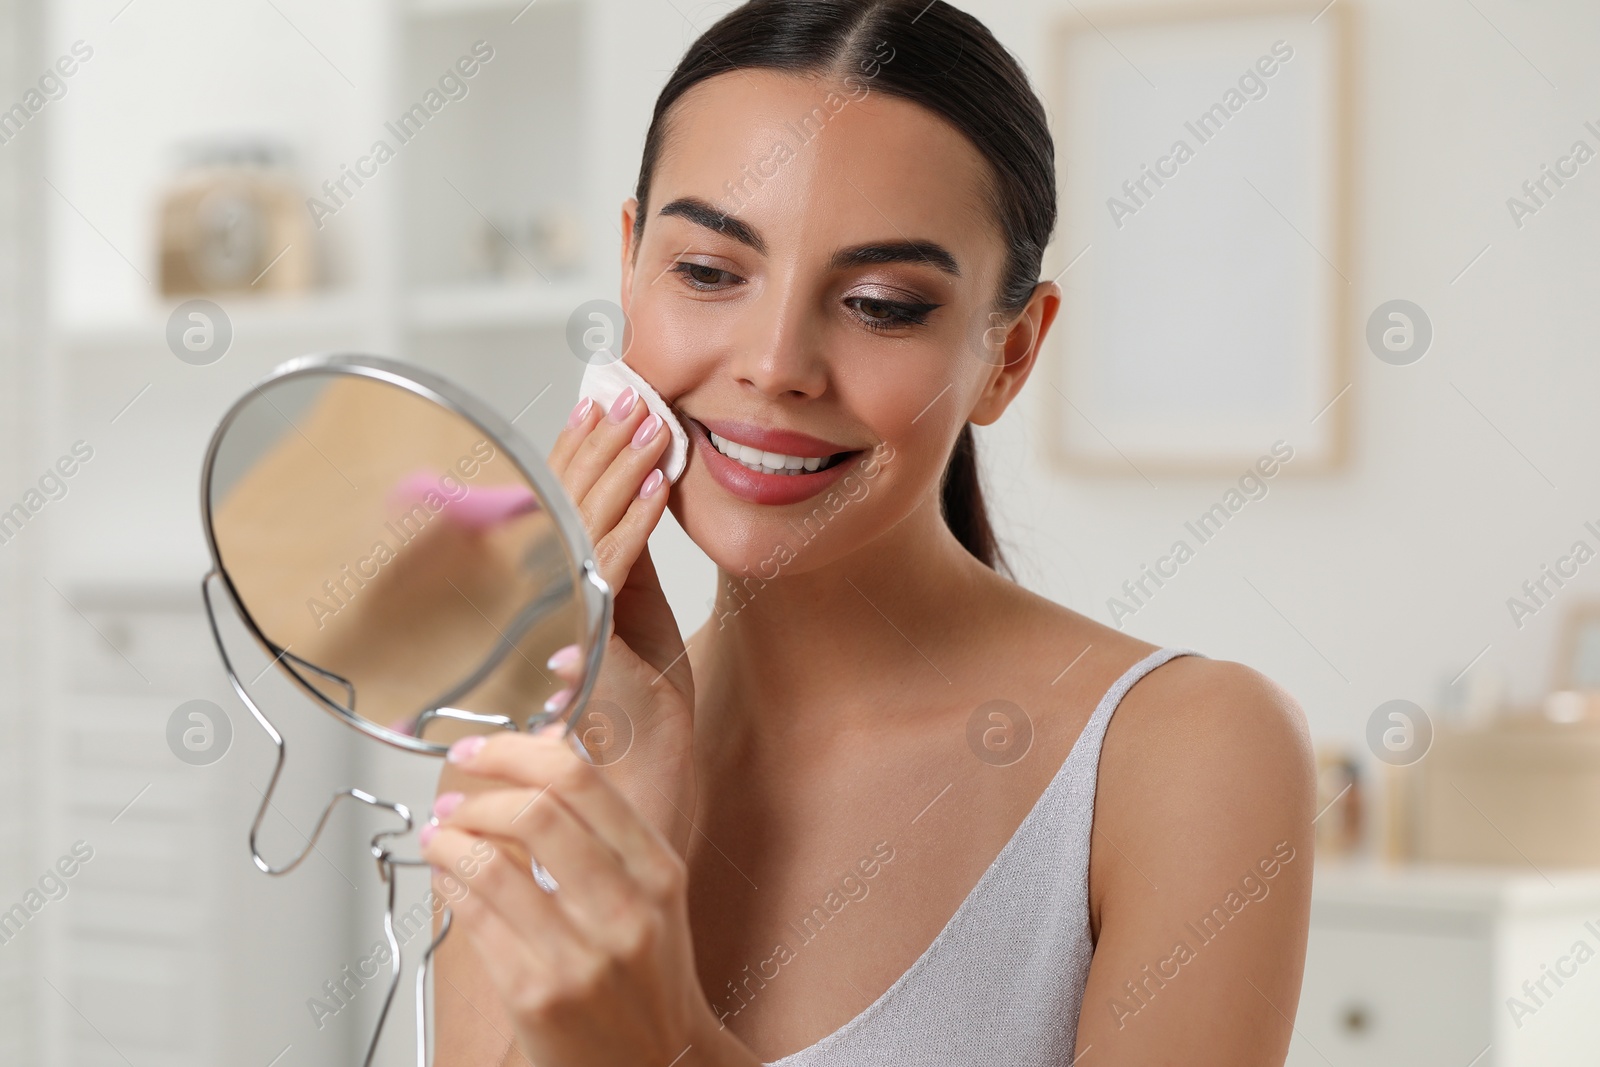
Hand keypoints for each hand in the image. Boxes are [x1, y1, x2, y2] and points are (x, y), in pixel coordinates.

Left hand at [420, 730, 758, 1066]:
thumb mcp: (649, 893)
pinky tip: (445, 877)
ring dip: (449, 838)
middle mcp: (627, 910)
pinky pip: (474, 918)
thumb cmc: (647, 976)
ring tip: (439, 835)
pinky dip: (448, 883)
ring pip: (493, 864)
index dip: (518, 752)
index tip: (483, 751)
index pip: (583, 780)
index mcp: (659, 872)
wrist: (660, 1065)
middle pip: (537, 811)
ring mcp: (581, 956)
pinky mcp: (536, 995)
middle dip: (478, 793)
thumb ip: (603, 826)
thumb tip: (546, 746)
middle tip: (453, 796)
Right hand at [546, 389, 696, 857]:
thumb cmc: (638, 731)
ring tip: (649, 423)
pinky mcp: (579, 651)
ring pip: (580, 532)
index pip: (557, 515)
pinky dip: (633, 523)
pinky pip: (605, 574)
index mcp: (552, 604)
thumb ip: (628, 577)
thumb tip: (637, 506)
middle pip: (560, 512)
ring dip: (619, 471)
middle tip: (627, 398)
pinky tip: (659, 485)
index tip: (602, 410)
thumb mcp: (640, 638)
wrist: (627, 808)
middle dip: (597, 451)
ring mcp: (550, 631)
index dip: (579, 460)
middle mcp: (540, 614)